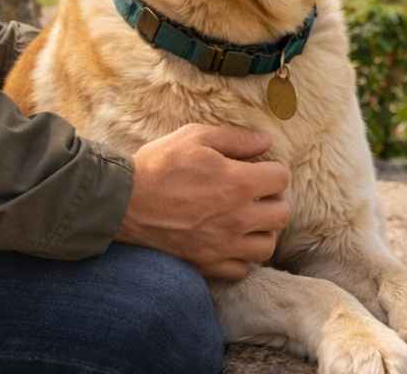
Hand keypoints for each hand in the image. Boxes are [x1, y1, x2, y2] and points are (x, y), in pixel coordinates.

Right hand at [116, 123, 289, 280]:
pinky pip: (242, 269)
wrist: (123, 203)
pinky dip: (241, 257)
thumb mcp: (195, 137)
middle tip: (256, 194)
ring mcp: (224, 245)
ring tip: (246, 219)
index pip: (281, 179)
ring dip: (262, 231)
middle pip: (282, 214)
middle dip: (273, 200)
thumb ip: (235, 139)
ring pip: (267, 246)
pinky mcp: (208, 264)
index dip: (272, 170)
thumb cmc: (159, 166)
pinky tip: (229, 241)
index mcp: (238, 183)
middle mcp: (238, 218)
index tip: (258, 169)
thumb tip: (265, 141)